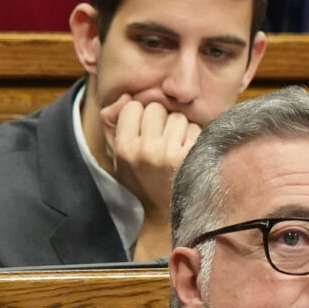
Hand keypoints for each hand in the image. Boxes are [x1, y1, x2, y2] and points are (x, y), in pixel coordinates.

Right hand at [102, 95, 200, 253]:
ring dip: (178, 127)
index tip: (142, 130)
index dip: (139, 115)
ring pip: (177, 117)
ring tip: (174, 144)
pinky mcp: (189, 157)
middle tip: (160, 137)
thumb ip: (113, 122)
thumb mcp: (118, 154)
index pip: (132, 107)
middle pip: (156, 108)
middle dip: (160, 119)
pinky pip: (194, 128)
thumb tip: (127, 96)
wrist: (164, 211)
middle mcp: (144, 150)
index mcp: (123, 148)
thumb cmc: (140, 177)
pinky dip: (193, 136)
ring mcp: (168, 154)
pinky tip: (187, 150)